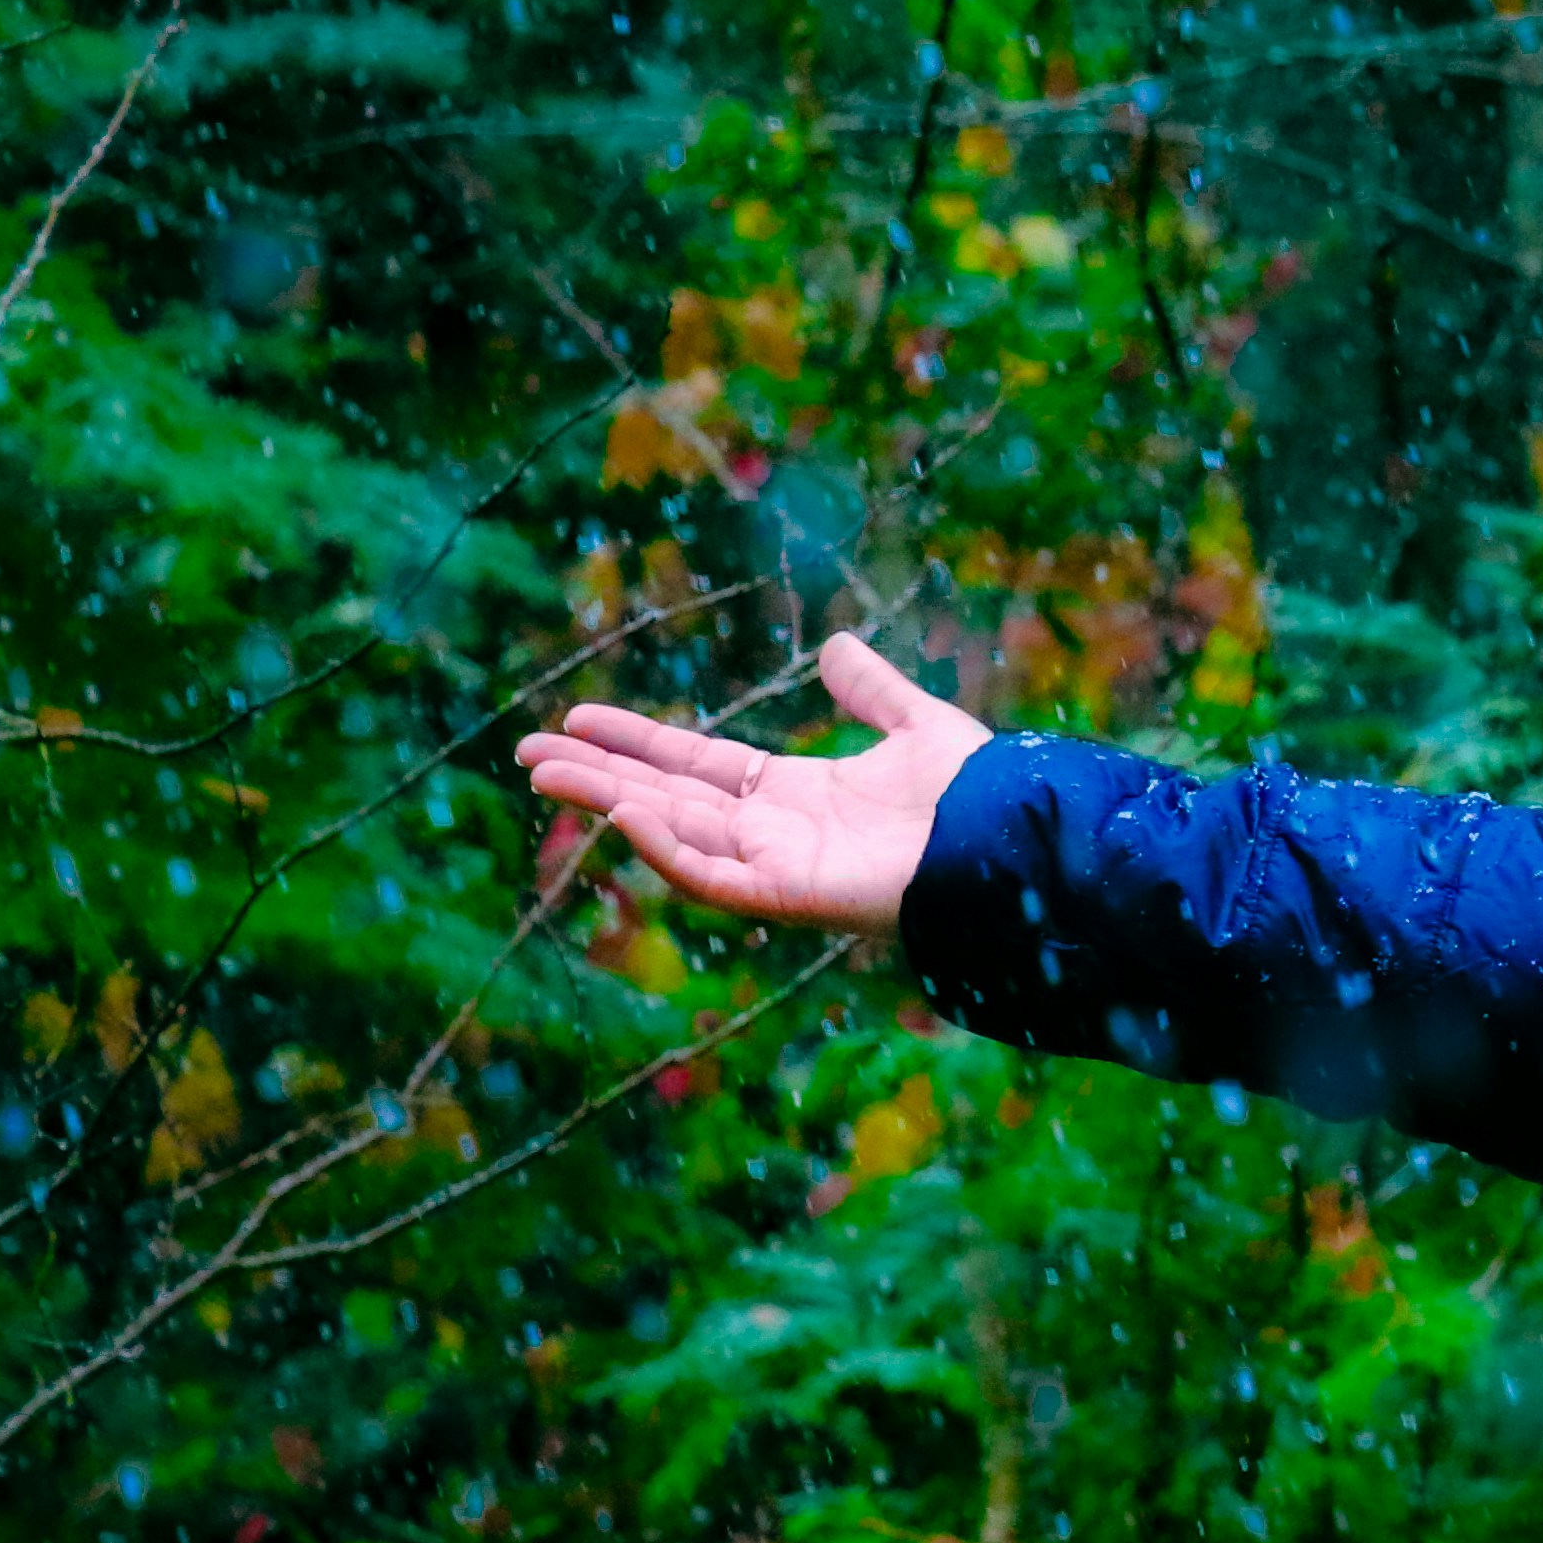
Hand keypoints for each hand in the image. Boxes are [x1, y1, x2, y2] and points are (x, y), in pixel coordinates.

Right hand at [514, 636, 988, 940]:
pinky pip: (711, 878)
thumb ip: (873, 690)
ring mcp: (778, 867)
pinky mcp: (789, 897)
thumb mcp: (918, 725)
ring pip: (672, 835)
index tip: (578, 717)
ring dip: (608, 804)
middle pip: (667, 800)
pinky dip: (666, 851)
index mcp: (797, 795)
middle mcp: (776, 833)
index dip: (638, 743)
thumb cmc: (977, 797)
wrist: (1015, 838)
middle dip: (597, 776)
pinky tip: (623, 816)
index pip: (696, 766)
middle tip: (527, 751)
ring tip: (545, 772)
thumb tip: (837, 645)